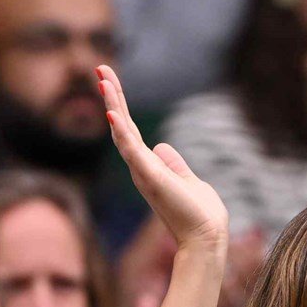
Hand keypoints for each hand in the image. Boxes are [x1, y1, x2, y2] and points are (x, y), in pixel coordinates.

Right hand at [101, 65, 227, 250]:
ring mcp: (143, 172)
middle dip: (112, 95)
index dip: (120, 104)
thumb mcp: (188, 180)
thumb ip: (175, 164)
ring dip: (113, 104)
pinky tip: (112, 113)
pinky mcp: (150, 178)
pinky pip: (132, 150)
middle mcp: (140, 167)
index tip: (109, 80)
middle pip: (122, 125)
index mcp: (149, 166)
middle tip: (100, 68)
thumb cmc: (199, 214)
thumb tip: (163, 147)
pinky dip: (121, 132)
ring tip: (103, 80)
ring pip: (123, 132)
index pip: (130, 129)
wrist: (206, 238)